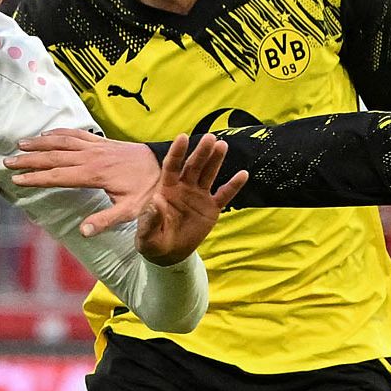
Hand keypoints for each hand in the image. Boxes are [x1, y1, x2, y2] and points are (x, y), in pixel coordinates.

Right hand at [4, 128, 170, 233]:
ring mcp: (97, 147)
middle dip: (29, 159)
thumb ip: (106, 221)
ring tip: (20, 144)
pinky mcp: (103, 141)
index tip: (17, 180)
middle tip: (7, 161)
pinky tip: (48, 133)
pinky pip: (77, 133)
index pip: (59, 176)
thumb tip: (83, 232)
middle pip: (54, 156)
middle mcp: (92, 157)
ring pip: (62, 141)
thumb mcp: (131, 211)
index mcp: (95, 175)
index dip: (36, 178)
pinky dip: (60, 132)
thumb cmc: (149, 191)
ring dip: (40, 142)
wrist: (167, 165)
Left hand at [135, 134, 247, 263]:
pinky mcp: (211, 208)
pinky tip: (243, 174)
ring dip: (216, 160)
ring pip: (208, 174)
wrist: (169, 254)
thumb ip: (150, 218)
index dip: (177, 152)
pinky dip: (233, 185)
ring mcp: (199, 196)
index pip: (172, 167)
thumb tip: (157, 201)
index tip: (183, 137)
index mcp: (167, 189)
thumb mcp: (147, 235)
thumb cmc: (153, 241)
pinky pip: (224, 195)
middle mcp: (184, 188)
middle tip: (210, 138)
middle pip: (193, 166)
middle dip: (201, 152)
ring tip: (222, 145)